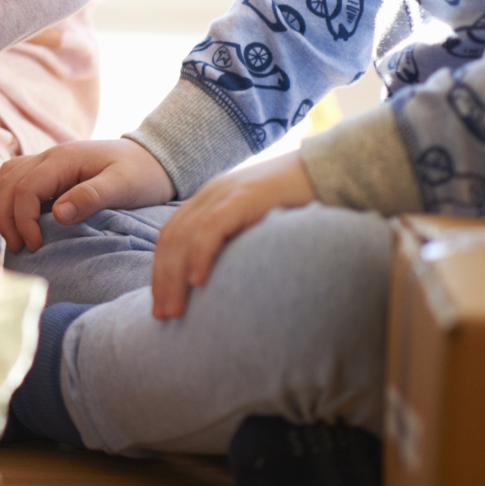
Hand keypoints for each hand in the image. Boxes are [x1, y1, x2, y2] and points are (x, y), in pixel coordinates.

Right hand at [0, 138, 173, 253]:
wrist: (154, 157)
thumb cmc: (142, 174)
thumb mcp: (123, 187)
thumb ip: (90, 197)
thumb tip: (57, 215)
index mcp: (64, 159)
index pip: (26, 188)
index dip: (23, 220)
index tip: (35, 246)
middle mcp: (49, 156)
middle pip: (8, 183)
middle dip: (7, 218)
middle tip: (20, 249)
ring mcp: (48, 161)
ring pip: (6, 178)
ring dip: (4, 208)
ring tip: (16, 237)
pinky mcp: (50, 171)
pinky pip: (16, 179)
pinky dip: (10, 199)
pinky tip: (20, 220)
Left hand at [149, 151, 314, 319]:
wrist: (324, 168)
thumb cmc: (298, 203)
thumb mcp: (260, 225)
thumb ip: (240, 244)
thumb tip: (230, 283)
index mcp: (209, 201)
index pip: (171, 237)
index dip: (161, 270)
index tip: (160, 304)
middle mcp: (210, 195)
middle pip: (171, 239)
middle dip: (162, 279)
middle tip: (162, 316)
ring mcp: (224, 194)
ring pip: (185, 236)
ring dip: (175, 277)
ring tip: (174, 310)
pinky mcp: (243, 196)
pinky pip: (212, 227)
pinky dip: (200, 255)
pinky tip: (198, 281)